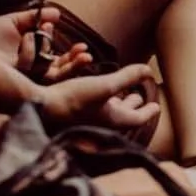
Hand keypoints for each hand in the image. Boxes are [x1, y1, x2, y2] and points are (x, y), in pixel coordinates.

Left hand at [0, 7, 92, 80]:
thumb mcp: (15, 22)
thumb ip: (35, 18)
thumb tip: (57, 14)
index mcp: (31, 58)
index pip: (54, 59)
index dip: (63, 48)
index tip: (56, 25)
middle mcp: (30, 70)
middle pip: (58, 72)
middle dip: (75, 63)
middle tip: (87, 53)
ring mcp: (24, 76)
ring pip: (52, 75)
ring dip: (70, 65)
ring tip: (84, 56)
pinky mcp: (17, 78)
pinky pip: (34, 66)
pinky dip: (35, 51)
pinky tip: (31, 39)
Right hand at [34, 64, 161, 135]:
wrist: (40, 109)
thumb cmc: (74, 99)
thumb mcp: (104, 85)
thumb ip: (127, 77)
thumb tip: (148, 71)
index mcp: (115, 121)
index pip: (138, 119)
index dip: (148, 111)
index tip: (156, 106)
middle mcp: (103, 125)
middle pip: (124, 117)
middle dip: (133, 107)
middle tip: (140, 98)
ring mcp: (89, 122)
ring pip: (109, 113)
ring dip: (117, 103)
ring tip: (121, 95)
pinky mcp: (75, 117)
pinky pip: (95, 110)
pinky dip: (102, 102)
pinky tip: (97, 94)